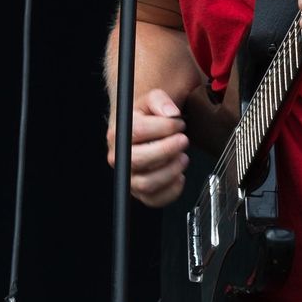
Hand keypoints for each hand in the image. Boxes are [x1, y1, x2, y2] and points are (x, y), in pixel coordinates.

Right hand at [106, 87, 189, 206]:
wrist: (141, 131)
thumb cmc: (146, 117)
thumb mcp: (152, 100)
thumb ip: (160, 100)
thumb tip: (171, 113)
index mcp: (119, 133)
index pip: (138, 131)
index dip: (164, 127)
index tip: (178, 124)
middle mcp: (120, 158)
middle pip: (140, 160)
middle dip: (167, 150)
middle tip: (183, 140)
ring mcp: (130, 177)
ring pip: (147, 183)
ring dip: (171, 170)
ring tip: (183, 157)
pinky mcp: (141, 193)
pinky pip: (155, 200)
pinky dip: (172, 190)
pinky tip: (179, 175)